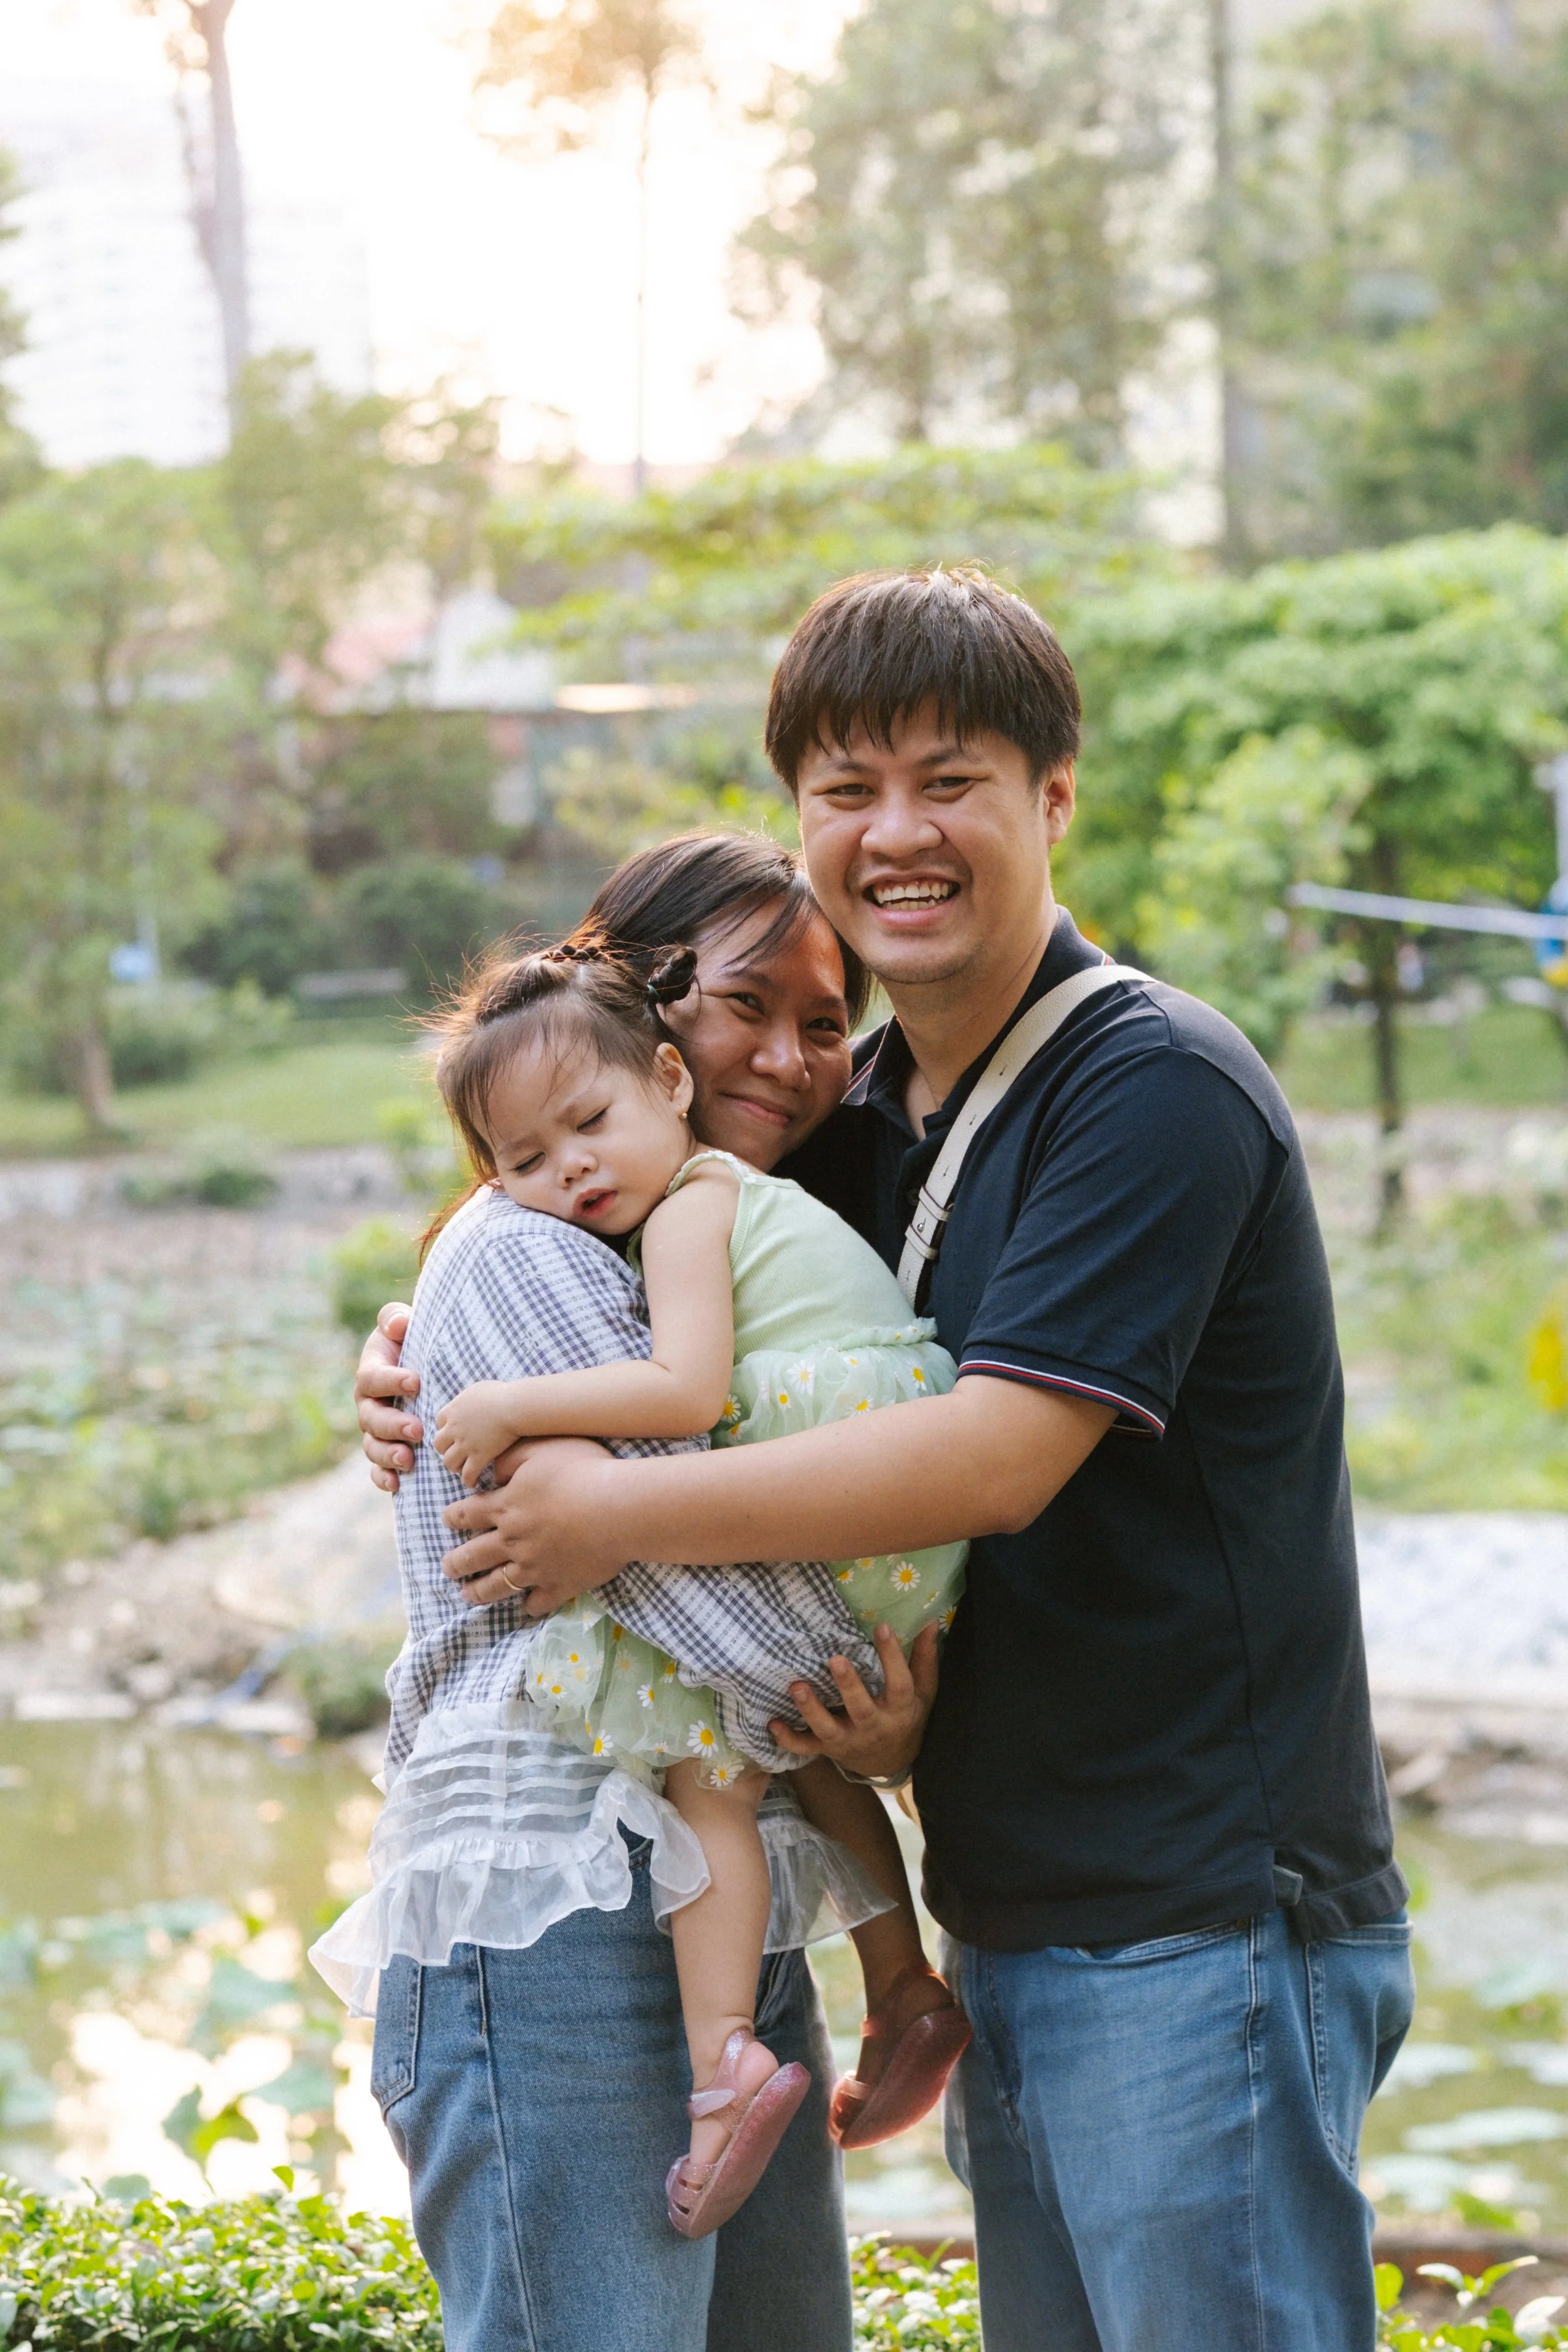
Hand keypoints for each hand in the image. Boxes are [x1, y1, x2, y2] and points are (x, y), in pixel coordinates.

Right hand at [356, 1305, 421, 1493]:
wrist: (423, 1368)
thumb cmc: (412, 1343)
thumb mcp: (402, 1324)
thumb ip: (395, 1319)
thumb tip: (397, 1326)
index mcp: (371, 1373)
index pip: (372, 1378)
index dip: (390, 1381)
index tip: (415, 1381)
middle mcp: (368, 1404)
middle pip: (370, 1418)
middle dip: (392, 1425)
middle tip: (416, 1429)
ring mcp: (375, 1430)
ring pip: (373, 1446)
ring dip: (388, 1455)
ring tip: (408, 1460)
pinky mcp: (385, 1449)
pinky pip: (377, 1469)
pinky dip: (384, 1478)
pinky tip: (398, 1485)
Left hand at [433, 1381, 519, 1489]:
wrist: (513, 1407)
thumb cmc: (500, 1394)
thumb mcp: (477, 1389)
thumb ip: (468, 1398)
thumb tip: (468, 1402)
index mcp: (453, 1411)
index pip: (439, 1423)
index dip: (445, 1428)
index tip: (453, 1433)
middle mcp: (454, 1429)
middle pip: (439, 1444)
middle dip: (445, 1449)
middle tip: (455, 1452)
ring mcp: (465, 1444)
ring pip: (449, 1462)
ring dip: (454, 1466)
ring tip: (462, 1469)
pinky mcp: (479, 1456)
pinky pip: (467, 1474)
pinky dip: (468, 1480)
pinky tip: (473, 1482)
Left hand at [441, 1438, 626, 1611]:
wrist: (619, 1509)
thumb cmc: (582, 1471)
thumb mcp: (541, 1449)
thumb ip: (511, 1458)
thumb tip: (492, 1471)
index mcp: (506, 1507)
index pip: (468, 1514)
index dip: (453, 1517)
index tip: (446, 1521)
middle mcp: (513, 1541)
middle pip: (474, 1555)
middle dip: (456, 1563)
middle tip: (447, 1568)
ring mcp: (535, 1567)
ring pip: (497, 1585)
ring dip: (478, 1591)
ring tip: (467, 1595)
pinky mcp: (560, 1585)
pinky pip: (538, 1602)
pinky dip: (529, 1606)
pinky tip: (526, 1607)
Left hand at [770, 1620, 938, 1781]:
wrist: (891, 1763)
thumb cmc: (908, 1717)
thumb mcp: (924, 1692)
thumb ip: (924, 1658)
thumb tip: (930, 1621)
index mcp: (900, 1710)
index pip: (900, 1683)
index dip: (893, 1656)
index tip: (882, 1627)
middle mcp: (874, 1727)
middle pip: (861, 1709)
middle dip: (848, 1686)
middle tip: (835, 1659)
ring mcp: (848, 1740)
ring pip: (828, 1729)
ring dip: (811, 1710)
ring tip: (797, 1686)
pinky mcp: (828, 1749)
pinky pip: (806, 1748)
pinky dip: (788, 1739)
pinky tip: (772, 1723)